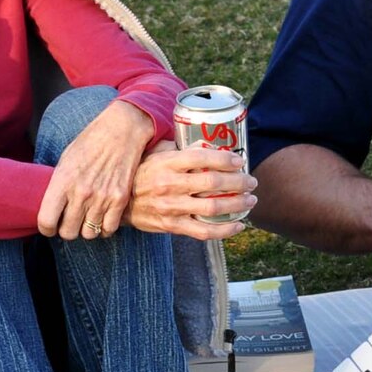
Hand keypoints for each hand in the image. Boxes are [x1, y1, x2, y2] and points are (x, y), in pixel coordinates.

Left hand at [36, 99, 153, 239]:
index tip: (50, 227)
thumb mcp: (65, 160)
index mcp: (62, 181)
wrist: (121, 132)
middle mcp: (81, 193)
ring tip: (87, 219)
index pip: (46, 221)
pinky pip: (108, 229)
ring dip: (86, 229)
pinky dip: (105, 228)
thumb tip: (51, 207)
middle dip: (67, 230)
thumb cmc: (89, 143)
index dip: (46, 228)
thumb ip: (58, 185)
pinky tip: (103, 218)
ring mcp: (102, 198)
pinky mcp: (120, 200)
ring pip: (89, 233)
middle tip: (70, 222)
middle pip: (68, 232)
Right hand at [123, 144, 255, 239]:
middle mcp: (170, 185)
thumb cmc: (142, 174)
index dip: (225, 158)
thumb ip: (179, 147)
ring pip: (213, 207)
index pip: (202, 157)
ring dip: (238, 204)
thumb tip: (206, 141)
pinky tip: (238, 225)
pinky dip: (225, 230)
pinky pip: (204, 231)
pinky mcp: (173, 226)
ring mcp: (172, 207)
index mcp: (167, 163)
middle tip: (251, 181)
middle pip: (213, 182)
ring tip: (250, 200)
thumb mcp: (156, 154)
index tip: (239, 160)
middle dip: (239, 182)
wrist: (120, 203)